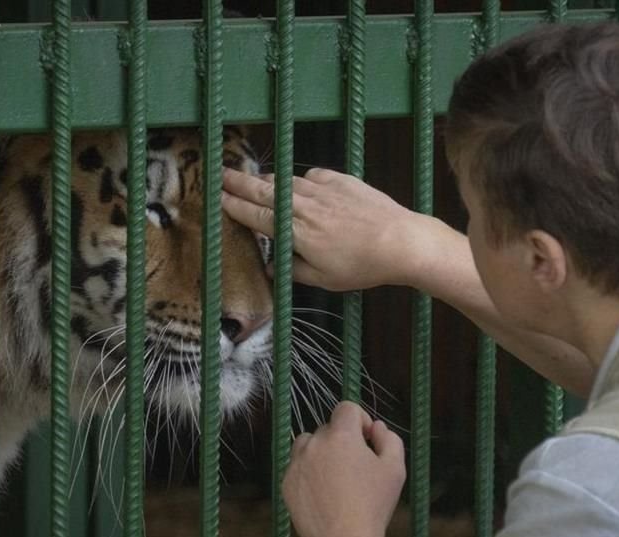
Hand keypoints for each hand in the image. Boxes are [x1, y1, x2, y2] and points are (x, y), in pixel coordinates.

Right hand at [221, 167, 422, 290]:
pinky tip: (299, 182)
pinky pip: (313, 175)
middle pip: (264, 191)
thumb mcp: (324, 279)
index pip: (257, 216)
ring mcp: (323, 190)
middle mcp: (305, 206)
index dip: (235, 207)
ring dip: (267, 180)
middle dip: (239, 182)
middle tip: (221, 174)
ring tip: (253, 180)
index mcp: (296, 232)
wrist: (400, 241)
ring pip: (286, 181)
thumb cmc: (362, 266)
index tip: (218, 198)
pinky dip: (301, 179)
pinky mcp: (342, 181)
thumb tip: (271, 268)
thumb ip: (293, 271)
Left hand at [281, 401, 406, 536]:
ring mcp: (296, 464)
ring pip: (308, 445)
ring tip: (337, 479)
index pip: (346, 408)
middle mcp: (314, 444)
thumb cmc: (374, 505)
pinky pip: (298, 468)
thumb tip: (376, 427)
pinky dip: (309, 474)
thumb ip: (389, 439)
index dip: (360, 420)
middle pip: (328, 429)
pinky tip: (324, 495)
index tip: (367, 439)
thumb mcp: (395, 469)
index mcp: (341, 435)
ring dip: (321, 452)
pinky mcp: (286, 483)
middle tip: (356, 468)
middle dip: (343, 441)